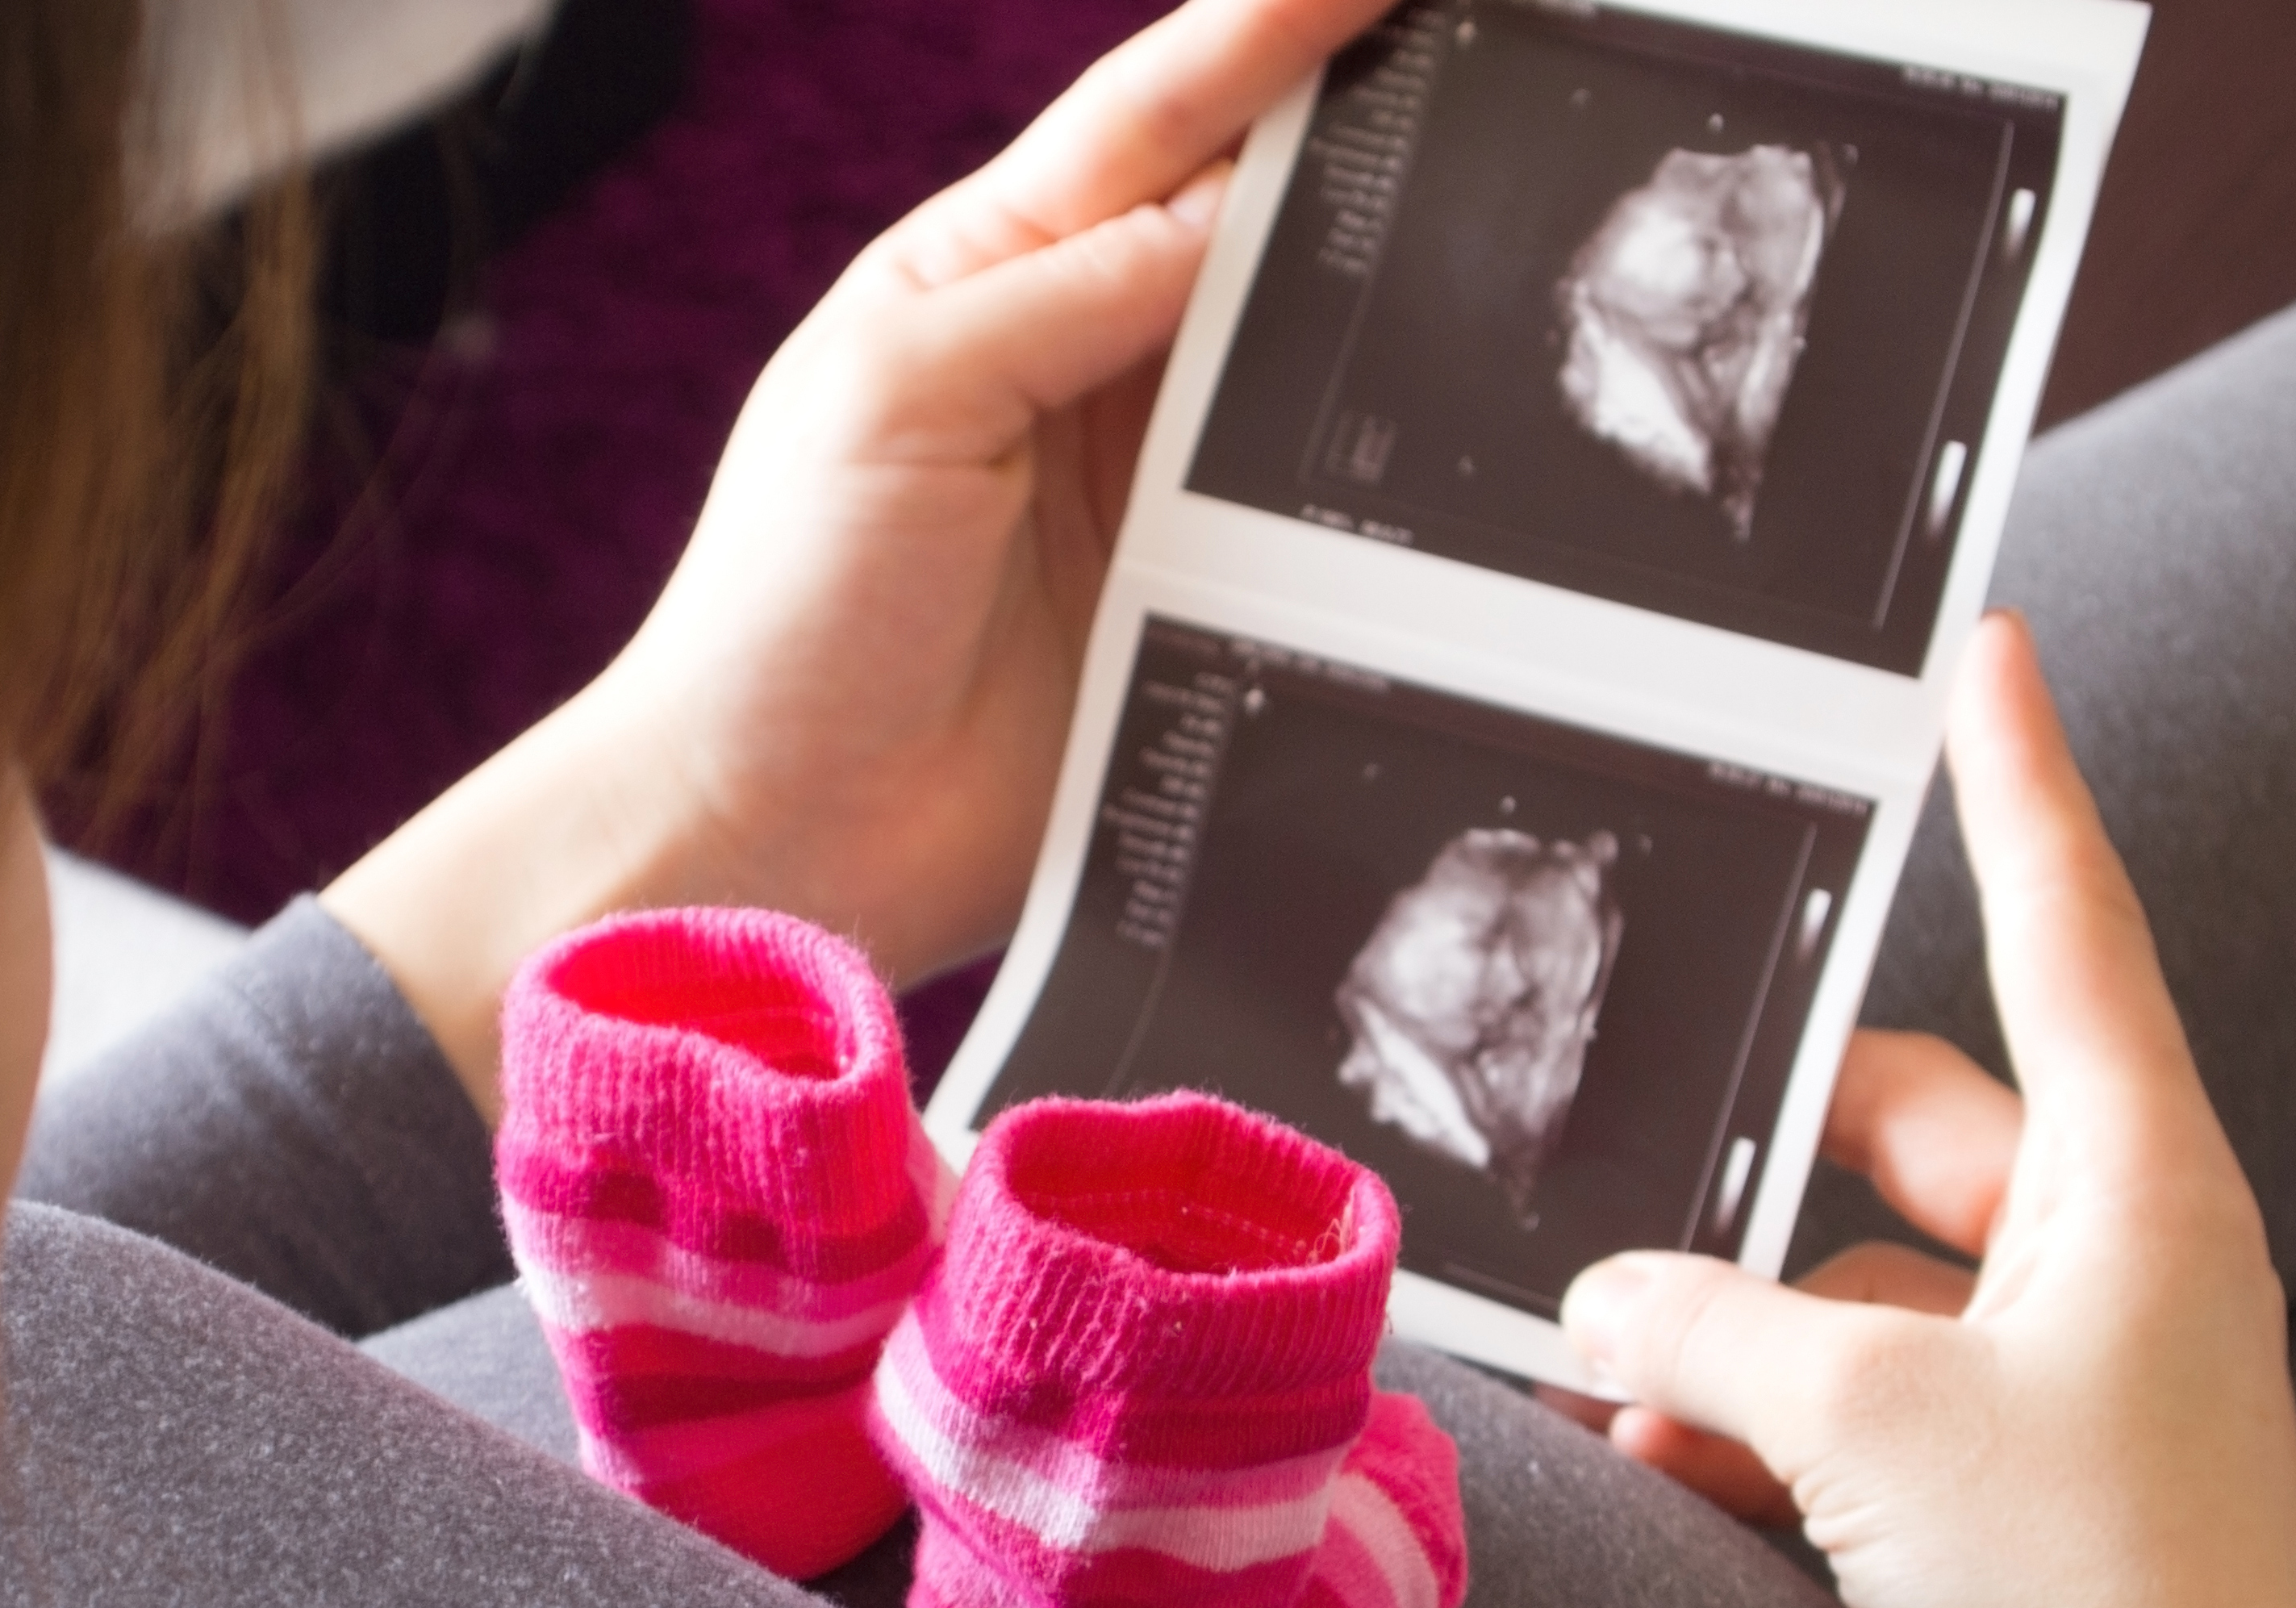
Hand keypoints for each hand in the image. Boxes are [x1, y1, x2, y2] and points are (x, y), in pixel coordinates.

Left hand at [329, 0, 1396, 1105]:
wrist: (771, 838)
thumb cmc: (781, 611)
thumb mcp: (900, 396)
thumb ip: (1074, 293)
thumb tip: (1239, 214)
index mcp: (993, 275)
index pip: (1161, 111)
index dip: (1281, 23)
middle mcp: (1087, 367)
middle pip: (1261, 224)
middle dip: (1380, 143)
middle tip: (1504, 70)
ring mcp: (1152, 495)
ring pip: (1312, 373)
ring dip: (1404, 318)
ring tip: (1523, 232)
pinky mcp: (1199, 619)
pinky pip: (1320, 539)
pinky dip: (1387, 506)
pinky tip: (1466, 460)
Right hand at [1564, 609, 2295, 1607]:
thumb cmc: (2090, 1593)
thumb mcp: (1854, 1418)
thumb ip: (1699, 1331)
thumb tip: (1602, 1303)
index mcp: (2133, 1182)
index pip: (2069, 925)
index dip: (2019, 782)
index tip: (1990, 650)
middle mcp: (2118, 1260)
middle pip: (1911, 1137)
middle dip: (1754, 1179)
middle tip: (1618, 1194)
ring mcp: (2080, 1381)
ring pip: (1867, 1299)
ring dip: (1736, 1346)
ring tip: (1615, 1414)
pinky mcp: (2033, 1492)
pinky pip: (1874, 1415)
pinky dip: (1772, 1441)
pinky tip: (1668, 1496)